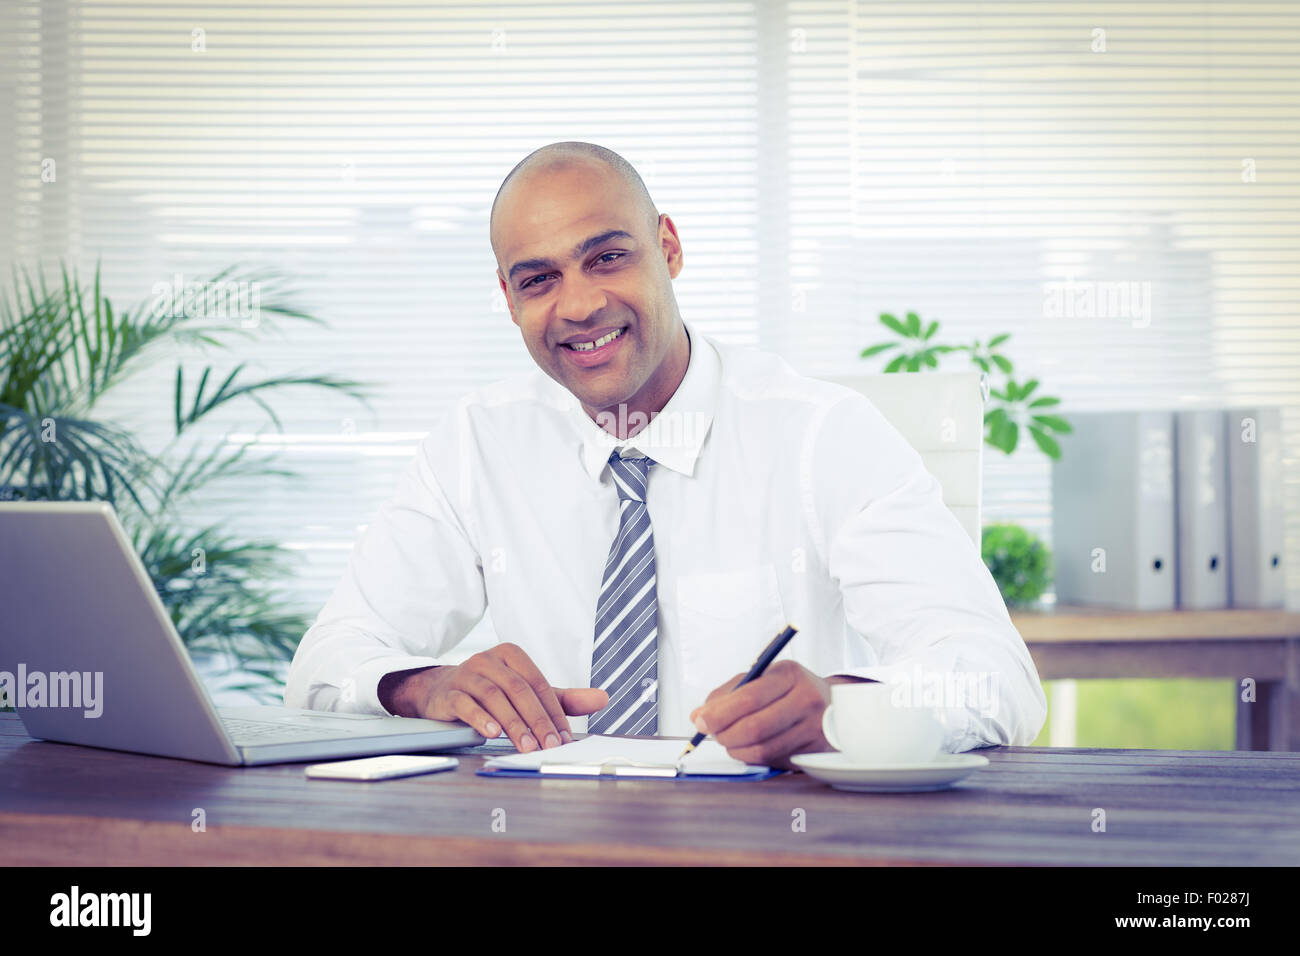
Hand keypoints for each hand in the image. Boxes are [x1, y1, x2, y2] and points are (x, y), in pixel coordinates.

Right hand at [386, 643, 607, 752]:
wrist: (439, 690)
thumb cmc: (490, 691)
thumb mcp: (527, 692)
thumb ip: (563, 698)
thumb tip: (603, 698)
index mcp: (512, 656)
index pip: (539, 684)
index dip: (554, 712)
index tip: (565, 738)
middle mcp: (490, 660)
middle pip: (519, 690)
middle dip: (537, 720)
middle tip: (550, 745)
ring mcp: (467, 674)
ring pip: (495, 697)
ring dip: (513, 724)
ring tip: (527, 745)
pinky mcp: (449, 692)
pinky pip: (466, 704)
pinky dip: (480, 718)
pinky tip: (491, 733)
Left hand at [688, 662, 865, 769]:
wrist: (829, 703)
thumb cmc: (786, 689)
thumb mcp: (760, 677)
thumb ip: (727, 694)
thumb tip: (698, 717)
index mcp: (789, 675)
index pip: (749, 698)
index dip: (720, 713)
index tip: (701, 721)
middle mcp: (807, 700)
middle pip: (755, 727)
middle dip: (724, 734)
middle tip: (712, 733)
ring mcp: (814, 728)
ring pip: (762, 749)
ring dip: (735, 748)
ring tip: (728, 740)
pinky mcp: (813, 751)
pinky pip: (772, 760)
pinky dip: (751, 756)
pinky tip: (746, 747)